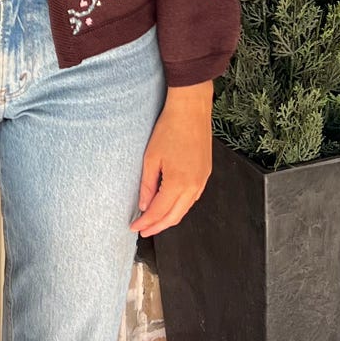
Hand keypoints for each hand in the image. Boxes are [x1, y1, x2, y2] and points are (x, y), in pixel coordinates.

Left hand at [134, 81, 212, 234]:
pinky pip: (193, 198)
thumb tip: (144, 205)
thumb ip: (147, 185)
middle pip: (174, 216)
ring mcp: (202, 180)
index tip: (134, 227)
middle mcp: (194, 186)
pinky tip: (170, 205)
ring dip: (169, 218)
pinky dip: (180, 207)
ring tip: (153, 221)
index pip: (159, 212)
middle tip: (143, 231)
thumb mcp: (151, 158)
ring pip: (185, 209)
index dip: (146, 222)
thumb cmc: (169, 129)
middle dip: (157, 226)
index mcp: (178, 183)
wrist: (191, 110)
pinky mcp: (206, 174)